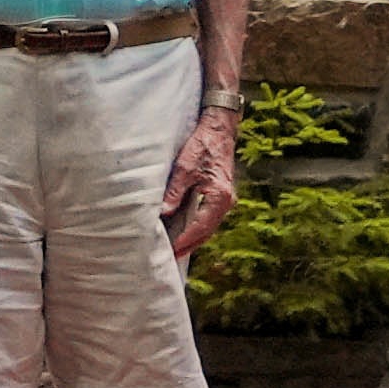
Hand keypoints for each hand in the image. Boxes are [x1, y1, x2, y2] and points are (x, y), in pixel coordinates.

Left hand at [161, 97, 241, 248]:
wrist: (218, 128)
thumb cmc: (202, 145)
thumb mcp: (184, 167)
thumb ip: (175, 192)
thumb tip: (163, 213)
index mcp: (220, 197)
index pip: (201, 227)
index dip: (185, 241)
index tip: (170, 251)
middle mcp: (226, 202)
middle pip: (205, 232)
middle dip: (188, 245)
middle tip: (169, 258)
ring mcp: (223, 200)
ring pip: (206, 226)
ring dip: (191, 238)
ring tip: (173, 250)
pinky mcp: (218, 195)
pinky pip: (206, 217)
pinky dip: (194, 227)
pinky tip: (180, 231)